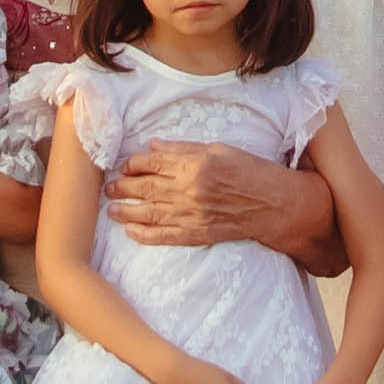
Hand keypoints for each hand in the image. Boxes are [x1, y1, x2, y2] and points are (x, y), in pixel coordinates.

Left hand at [105, 139, 264, 248]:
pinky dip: (144, 235)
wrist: (274, 205)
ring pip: (148, 212)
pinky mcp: (197, 233)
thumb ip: (183, 149)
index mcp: (194, 164)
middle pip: (145, 187)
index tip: (125, 165)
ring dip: (125, 211)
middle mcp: (188, 190)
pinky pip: (163, 236)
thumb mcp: (218, 150)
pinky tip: (130, 232)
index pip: (152, 162)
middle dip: (122, 187)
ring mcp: (191, 214)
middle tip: (109, 188)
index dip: (133, 163)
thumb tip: (153, 147)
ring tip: (111, 209)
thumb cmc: (250, 171)